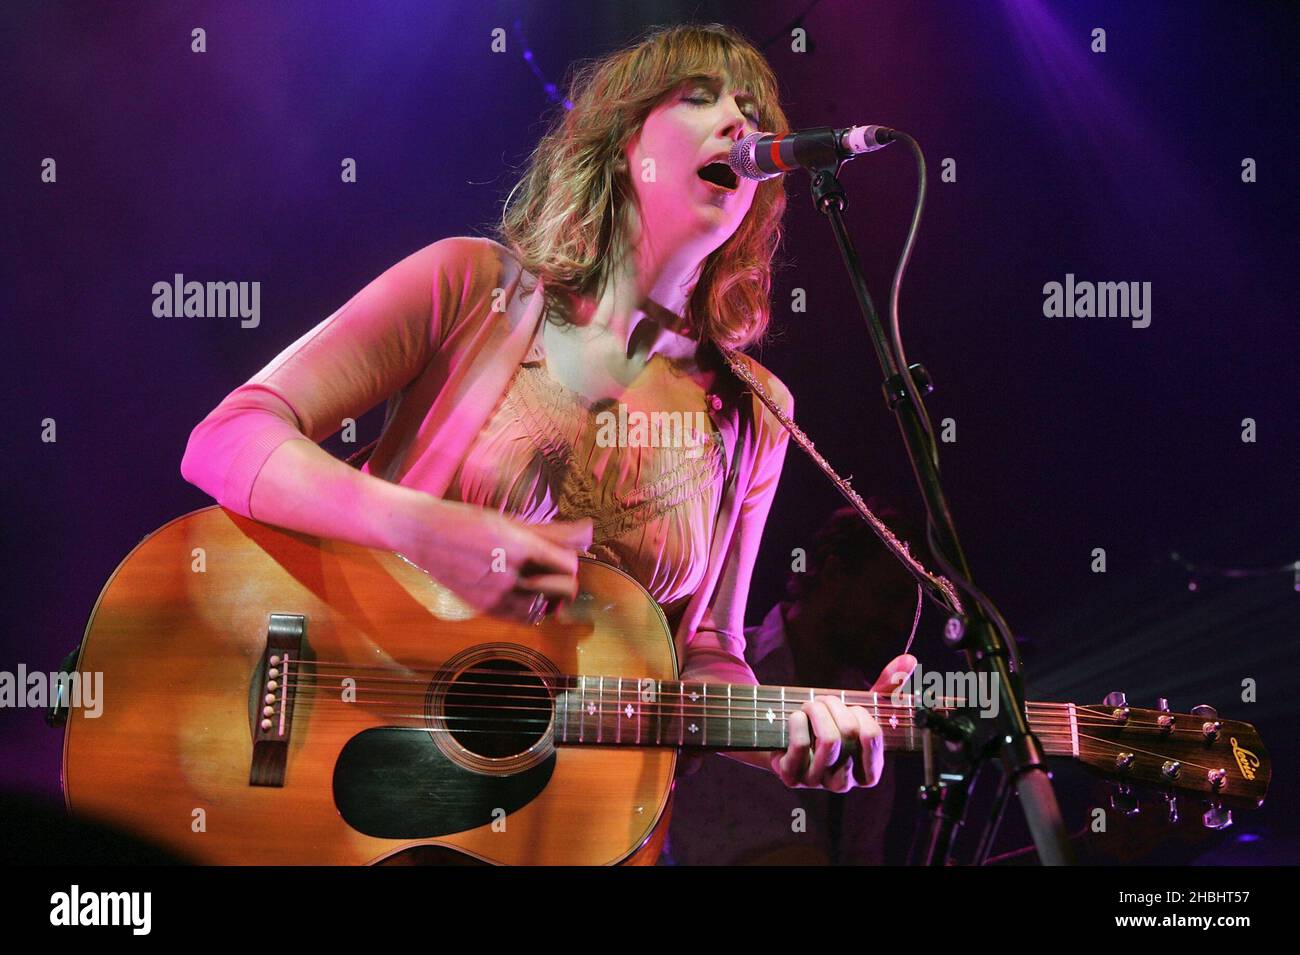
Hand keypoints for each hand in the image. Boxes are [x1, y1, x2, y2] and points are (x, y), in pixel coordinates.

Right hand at [387, 494, 592, 622]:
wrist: (424, 533)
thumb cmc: (468, 521)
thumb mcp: (511, 521)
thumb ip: (552, 531)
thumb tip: (588, 531)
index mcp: (518, 544)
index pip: (568, 565)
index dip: (570, 563)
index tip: (563, 559)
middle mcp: (509, 572)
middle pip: (564, 589)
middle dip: (566, 582)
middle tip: (556, 574)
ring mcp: (495, 594)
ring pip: (545, 608)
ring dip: (548, 598)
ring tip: (537, 584)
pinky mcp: (484, 608)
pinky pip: (523, 618)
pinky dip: (530, 609)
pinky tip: (521, 594)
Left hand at [770, 654, 917, 791]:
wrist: (788, 740)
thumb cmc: (831, 726)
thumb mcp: (860, 710)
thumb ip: (887, 687)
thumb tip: (910, 659)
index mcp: (867, 772)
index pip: (873, 736)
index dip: (860, 714)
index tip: (851, 709)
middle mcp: (845, 783)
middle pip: (850, 733)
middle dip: (835, 705)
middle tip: (824, 701)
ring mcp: (818, 782)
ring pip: (829, 740)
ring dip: (817, 711)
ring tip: (811, 706)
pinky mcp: (792, 777)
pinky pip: (800, 745)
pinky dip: (798, 721)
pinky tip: (797, 717)